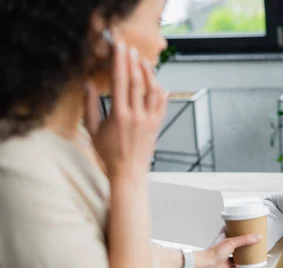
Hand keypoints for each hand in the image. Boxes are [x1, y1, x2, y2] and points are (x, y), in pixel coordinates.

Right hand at [84, 41, 167, 180]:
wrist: (129, 172)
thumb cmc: (108, 153)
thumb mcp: (92, 130)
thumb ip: (89, 106)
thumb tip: (88, 84)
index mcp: (120, 115)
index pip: (120, 82)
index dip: (120, 62)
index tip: (119, 48)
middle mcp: (137, 116)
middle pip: (137, 82)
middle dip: (133, 62)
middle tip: (130, 48)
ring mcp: (150, 120)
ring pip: (153, 90)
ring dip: (149, 74)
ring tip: (143, 62)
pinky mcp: (157, 125)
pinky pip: (162, 103)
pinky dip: (161, 91)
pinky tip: (157, 82)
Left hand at [193, 233, 261, 267]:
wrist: (203, 266)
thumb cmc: (212, 253)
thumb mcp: (231, 242)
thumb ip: (244, 239)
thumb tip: (257, 236)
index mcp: (224, 239)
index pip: (231, 232)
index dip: (238, 230)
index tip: (246, 228)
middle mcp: (224, 249)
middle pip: (236, 246)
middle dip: (244, 245)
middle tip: (254, 242)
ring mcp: (225, 259)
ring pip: (237, 258)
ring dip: (245, 257)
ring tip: (254, 254)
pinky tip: (251, 267)